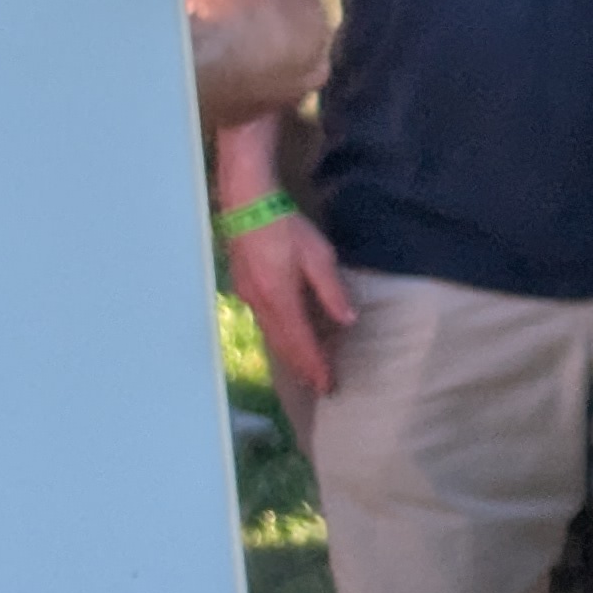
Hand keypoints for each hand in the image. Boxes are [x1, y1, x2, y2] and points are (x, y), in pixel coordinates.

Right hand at [223, 207, 346, 407]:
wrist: (246, 205)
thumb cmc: (285, 227)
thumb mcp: (318, 256)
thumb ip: (332, 290)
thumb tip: (348, 320)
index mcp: (280, 298)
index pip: (301, 341)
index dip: (315, 365)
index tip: (328, 385)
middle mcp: (261, 303)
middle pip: (283, 344)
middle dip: (302, 367)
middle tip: (318, 387)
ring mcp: (248, 296)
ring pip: (270, 335)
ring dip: (288, 355)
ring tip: (304, 372)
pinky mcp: (244, 287)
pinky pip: (262, 321)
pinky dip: (277, 338)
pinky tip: (284, 340)